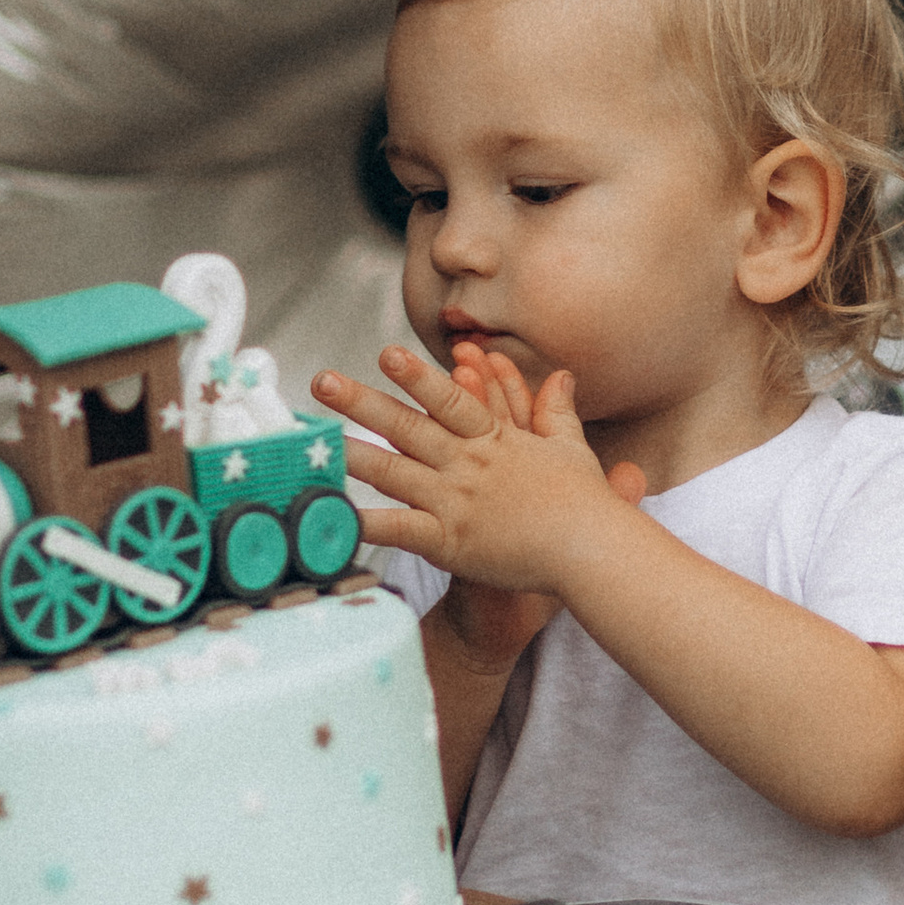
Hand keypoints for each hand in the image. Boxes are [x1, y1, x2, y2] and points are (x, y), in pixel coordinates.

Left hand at [312, 344, 644, 669]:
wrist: (591, 551)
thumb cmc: (586, 504)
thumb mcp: (570, 448)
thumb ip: (557, 412)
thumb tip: (561, 376)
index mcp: (494, 441)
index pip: (449, 400)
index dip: (416, 375)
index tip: (386, 353)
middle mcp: (468, 466)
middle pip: (406, 427)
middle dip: (362, 402)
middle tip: (323, 382)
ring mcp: (456, 502)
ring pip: (393, 472)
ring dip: (350, 452)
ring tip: (312, 439)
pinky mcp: (450, 541)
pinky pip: (398, 528)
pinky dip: (363, 522)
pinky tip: (330, 514)